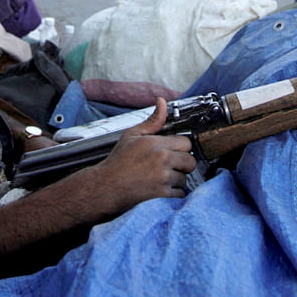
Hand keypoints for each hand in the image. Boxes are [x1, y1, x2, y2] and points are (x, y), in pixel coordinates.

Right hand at [91, 98, 195, 212]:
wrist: (106, 186)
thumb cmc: (118, 162)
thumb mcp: (132, 135)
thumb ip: (152, 121)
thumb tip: (162, 102)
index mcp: (156, 143)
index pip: (186, 143)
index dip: (180, 147)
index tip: (172, 152)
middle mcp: (162, 159)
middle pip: (190, 161)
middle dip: (182, 164)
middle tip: (169, 166)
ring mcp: (163, 177)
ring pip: (185, 178)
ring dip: (176, 180)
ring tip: (160, 178)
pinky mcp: (162, 194)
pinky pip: (180, 193)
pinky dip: (173, 193)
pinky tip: (160, 188)